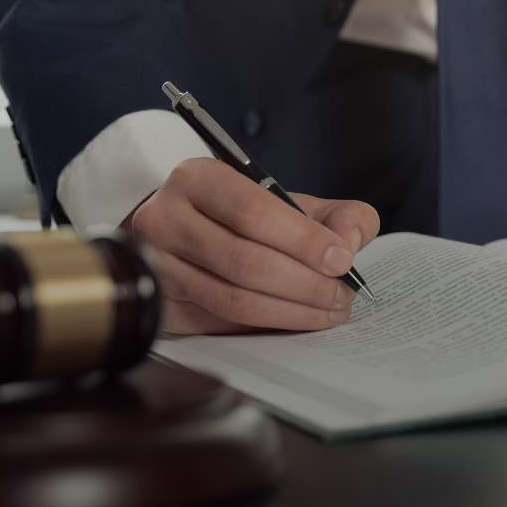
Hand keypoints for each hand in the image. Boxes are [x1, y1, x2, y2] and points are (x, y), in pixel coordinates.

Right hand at [126, 158, 379, 333]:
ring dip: (292, 312)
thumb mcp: (291, 201)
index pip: (253, 212)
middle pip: (245, 261)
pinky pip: (220, 325)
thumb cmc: (244, 216)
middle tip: (342, 295)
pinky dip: (267, 326)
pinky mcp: (160, 307)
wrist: (186, 232)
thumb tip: (350, 240)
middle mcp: (165, 220)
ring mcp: (155, 267)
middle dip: (306, 284)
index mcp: (198, 180)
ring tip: (329, 310)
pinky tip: (297, 320)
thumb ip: (336, 213)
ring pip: (233, 300)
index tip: (342, 260)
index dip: (303, 240)